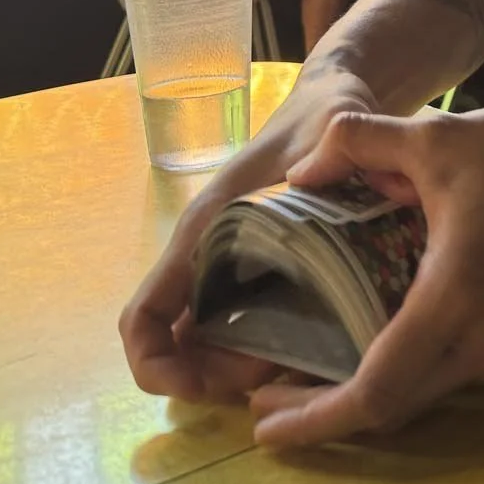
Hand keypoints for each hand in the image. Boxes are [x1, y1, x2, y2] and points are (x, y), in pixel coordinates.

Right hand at [119, 69, 377, 402]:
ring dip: (239, 368)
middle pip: (179, 344)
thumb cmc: (326, 114)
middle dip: (214, 376)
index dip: (159, 366)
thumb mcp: (330, 133)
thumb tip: (307, 187)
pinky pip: (243, 325)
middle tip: (273, 372)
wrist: (338, 96)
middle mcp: (209, 251)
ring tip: (296, 363)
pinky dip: (264, 349)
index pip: (145, 315)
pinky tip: (312, 349)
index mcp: (207, 227)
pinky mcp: (263, 266)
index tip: (208, 387)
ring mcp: (234, 262)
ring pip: (210, 342)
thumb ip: (325, 158)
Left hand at [247, 102, 483, 447]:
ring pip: (429, 390)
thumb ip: (359, 144)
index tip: (267, 427)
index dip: (317, 419)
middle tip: (273, 391)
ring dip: (375, 384)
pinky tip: (391, 329)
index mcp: (457, 294)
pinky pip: (462, 369)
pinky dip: (419, 362)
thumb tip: (302, 172)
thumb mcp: (436, 135)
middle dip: (329, 409)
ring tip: (320, 359)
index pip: (378, 390)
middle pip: (396, 404)